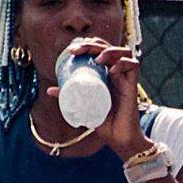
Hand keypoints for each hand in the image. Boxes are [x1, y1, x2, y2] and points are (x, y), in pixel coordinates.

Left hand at [47, 37, 143, 157]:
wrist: (119, 138)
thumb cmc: (103, 122)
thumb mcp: (82, 107)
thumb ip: (68, 97)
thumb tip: (49, 90)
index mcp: (105, 73)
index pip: (99, 49)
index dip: (86, 45)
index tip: (71, 52)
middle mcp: (116, 73)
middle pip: (108, 47)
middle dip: (92, 44)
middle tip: (76, 52)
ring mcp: (125, 78)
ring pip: (124, 51)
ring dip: (109, 50)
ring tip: (97, 60)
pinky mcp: (133, 86)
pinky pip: (133, 65)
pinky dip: (123, 63)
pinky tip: (112, 70)